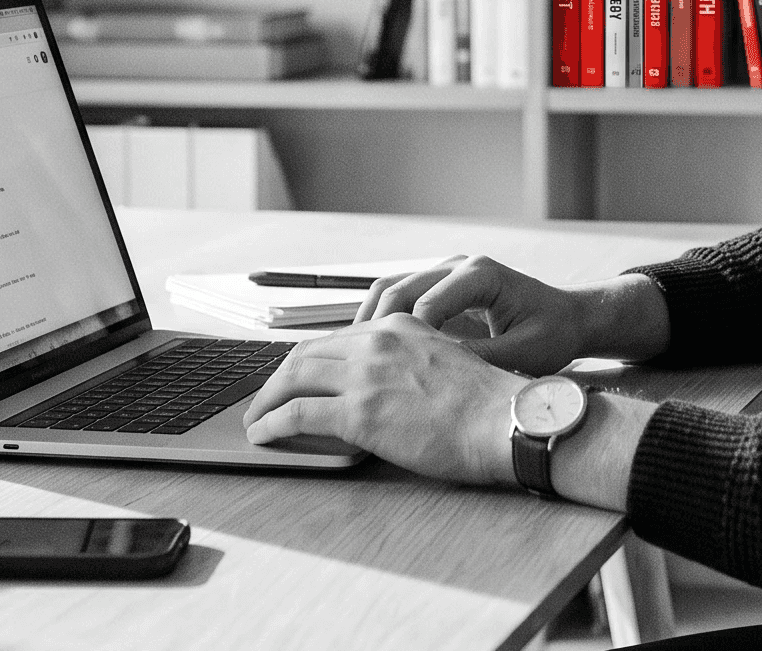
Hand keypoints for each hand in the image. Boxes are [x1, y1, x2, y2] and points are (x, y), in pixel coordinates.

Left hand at [241, 314, 522, 484]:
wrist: (505, 421)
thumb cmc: (486, 405)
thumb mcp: (444, 362)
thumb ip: (407, 364)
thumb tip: (382, 389)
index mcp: (398, 326)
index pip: (335, 338)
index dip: (306, 361)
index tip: (294, 378)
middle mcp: (376, 341)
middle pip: (305, 354)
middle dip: (278, 379)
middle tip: (265, 400)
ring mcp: (365, 375)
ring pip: (293, 379)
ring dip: (266, 400)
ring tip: (256, 420)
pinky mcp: (359, 412)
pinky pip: (297, 414)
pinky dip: (272, 423)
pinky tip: (263, 435)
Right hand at [359, 254, 595, 376]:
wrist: (568, 317)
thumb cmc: (552, 333)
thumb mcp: (525, 353)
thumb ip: (483, 360)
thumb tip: (440, 377)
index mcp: (479, 275)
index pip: (426, 302)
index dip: (405, 338)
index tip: (392, 371)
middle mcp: (457, 266)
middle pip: (397, 288)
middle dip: (372, 327)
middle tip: (352, 363)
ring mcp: (445, 274)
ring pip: (390, 289)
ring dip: (368, 322)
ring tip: (349, 357)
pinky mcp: (439, 288)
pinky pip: (398, 298)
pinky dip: (379, 323)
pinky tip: (367, 351)